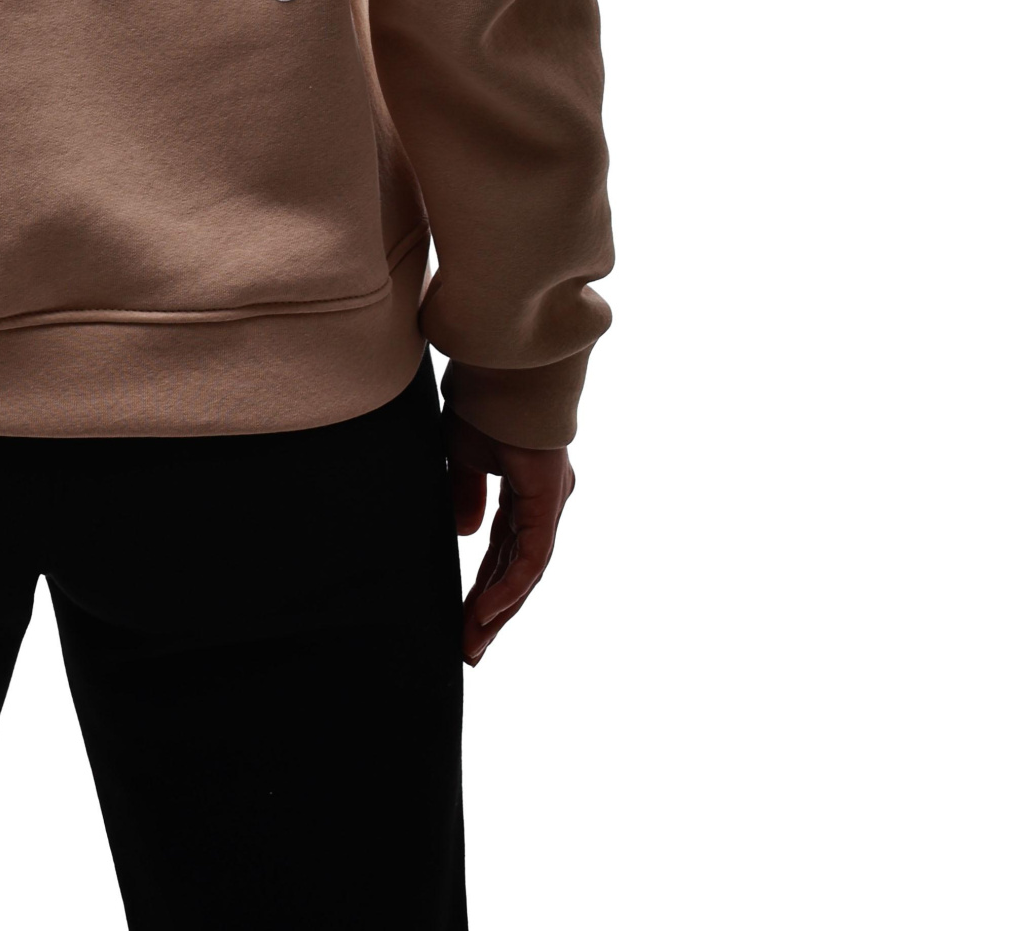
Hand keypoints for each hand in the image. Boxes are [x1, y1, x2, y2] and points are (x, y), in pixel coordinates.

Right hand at [445, 410, 574, 666]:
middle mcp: (545, 502)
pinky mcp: (548, 503)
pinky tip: (486, 613)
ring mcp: (550, 504)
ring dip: (498, 611)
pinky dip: (507, 588)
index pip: (505, 551)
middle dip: (492, 613)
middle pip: (517, 571)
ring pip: (526, 573)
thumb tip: (467, 532)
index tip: (464, 619)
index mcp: (527, 490)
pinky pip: (530, 559)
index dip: (485, 586)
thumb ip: (465, 492)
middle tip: (470, 650)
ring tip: (472, 645)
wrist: (502, 363)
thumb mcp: (463, 452)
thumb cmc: (483, 397)